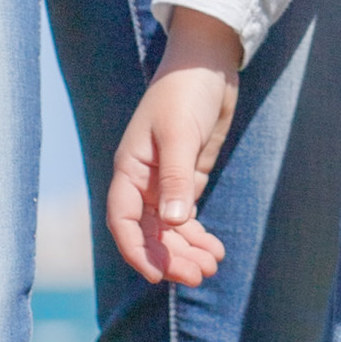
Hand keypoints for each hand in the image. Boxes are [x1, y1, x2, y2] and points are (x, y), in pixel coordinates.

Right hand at [108, 10, 243, 284]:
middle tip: (199, 276)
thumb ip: (176, 177)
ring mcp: (165, 182)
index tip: (159, 276)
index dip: (138, 251)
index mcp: (130, 170)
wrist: (207, 65)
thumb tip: (176, 222)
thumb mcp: (180, 133)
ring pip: (170, 230)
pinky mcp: (186, 178)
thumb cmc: (185, 92)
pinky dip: (198, 235)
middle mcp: (143, 181)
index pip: (124, 221)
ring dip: (187, 251)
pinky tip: (215, 249)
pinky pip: (187, 217)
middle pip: (150, 232)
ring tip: (212, 267)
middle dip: (171, 257)